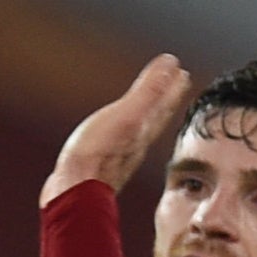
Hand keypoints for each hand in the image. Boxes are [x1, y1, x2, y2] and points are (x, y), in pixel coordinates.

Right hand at [40, 55, 194, 205]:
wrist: (74, 190)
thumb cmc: (98, 155)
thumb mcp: (127, 116)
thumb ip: (149, 92)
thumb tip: (172, 66)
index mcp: (144, 128)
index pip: (165, 103)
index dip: (173, 87)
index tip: (182, 73)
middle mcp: (137, 141)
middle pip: (157, 115)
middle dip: (166, 99)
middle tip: (175, 83)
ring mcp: (121, 152)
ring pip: (142, 128)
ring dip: (149, 113)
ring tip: (152, 105)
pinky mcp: (103, 160)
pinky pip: (122, 138)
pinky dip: (127, 129)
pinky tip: (119, 133)